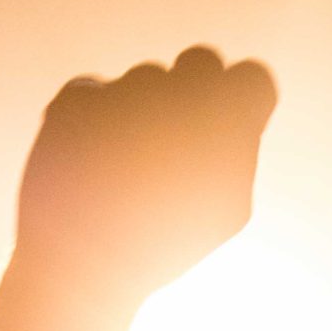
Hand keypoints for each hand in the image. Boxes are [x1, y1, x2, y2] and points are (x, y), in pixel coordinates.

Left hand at [13, 46, 276, 315]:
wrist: (83, 269)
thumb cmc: (163, 245)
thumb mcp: (224, 209)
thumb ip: (238, 152)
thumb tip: (237, 118)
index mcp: (227, 121)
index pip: (253, 78)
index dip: (240, 99)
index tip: (227, 121)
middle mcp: (179, 91)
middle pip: (201, 61)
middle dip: (194, 91)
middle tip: (176, 136)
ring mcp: (126, 89)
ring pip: (144, 80)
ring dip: (140, 113)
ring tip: (123, 173)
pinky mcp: (78, 96)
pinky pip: (94, 93)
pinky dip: (91, 123)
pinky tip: (88, 166)